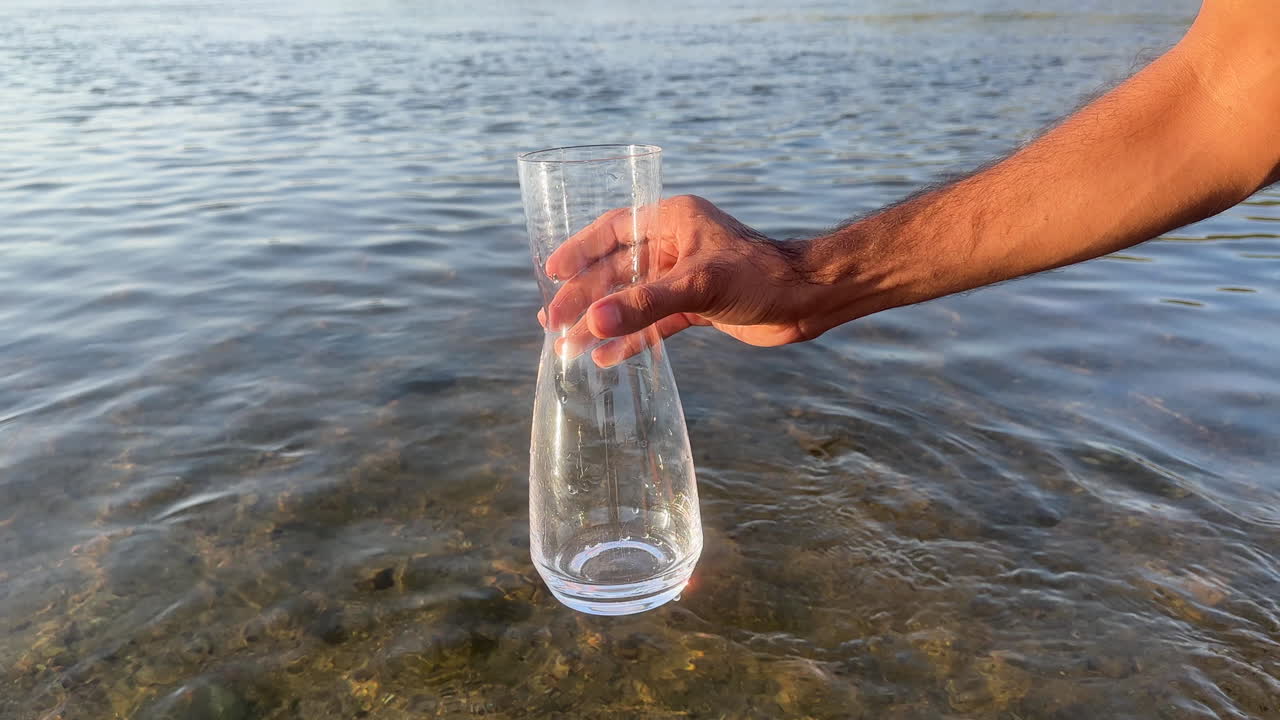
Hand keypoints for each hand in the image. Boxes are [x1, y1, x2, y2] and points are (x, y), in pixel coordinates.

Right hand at [540, 195, 826, 365]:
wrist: (809, 300)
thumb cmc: (760, 276)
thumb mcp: (697, 285)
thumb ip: (643, 305)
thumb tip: (591, 323)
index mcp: (673, 220)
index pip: (613, 230)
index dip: (579, 251)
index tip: (550, 274)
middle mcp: (675, 244)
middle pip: (617, 270)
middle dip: (584, 297)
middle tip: (552, 324)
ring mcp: (684, 276)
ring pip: (632, 299)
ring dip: (602, 321)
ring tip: (568, 344)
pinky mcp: (696, 306)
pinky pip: (654, 322)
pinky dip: (631, 339)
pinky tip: (607, 358)